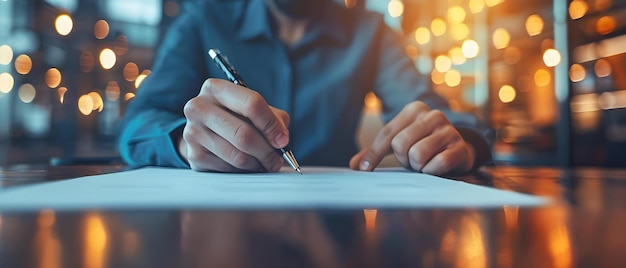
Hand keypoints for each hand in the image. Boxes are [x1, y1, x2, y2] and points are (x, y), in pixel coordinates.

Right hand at [178, 78, 289, 171]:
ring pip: (237, 155)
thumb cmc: (234, 116)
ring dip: (257, 163)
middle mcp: (199, 107)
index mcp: (216, 88)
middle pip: (244, 134)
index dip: (271, 125)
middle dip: (267, 151)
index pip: (252, 104)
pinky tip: (245, 164)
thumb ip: (273, 118)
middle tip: (277, 160)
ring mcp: (193, 132)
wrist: (203, 131)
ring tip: (264, 163)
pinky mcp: (194, 155)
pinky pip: (227, 168)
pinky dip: (242, 170)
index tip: (282, 140)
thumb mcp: (254, 109)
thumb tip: (281, 141)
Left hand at [350, 101, 474, 174]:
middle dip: (403, 159)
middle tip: (411, 160)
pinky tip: (436, 167)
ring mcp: (449, 130)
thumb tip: (354, 165)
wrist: (458, 150)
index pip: (387, 134)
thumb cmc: (423, 145)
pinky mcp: (460, 148)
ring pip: (417, 155)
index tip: (364, 170)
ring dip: (417, 166)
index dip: (373, 154)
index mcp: (414, 109)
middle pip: (400, 145)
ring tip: (424, 162)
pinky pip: (435, 165)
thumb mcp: (400, 142)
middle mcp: (432, 115)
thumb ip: (376, 151)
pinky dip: (431, 171)